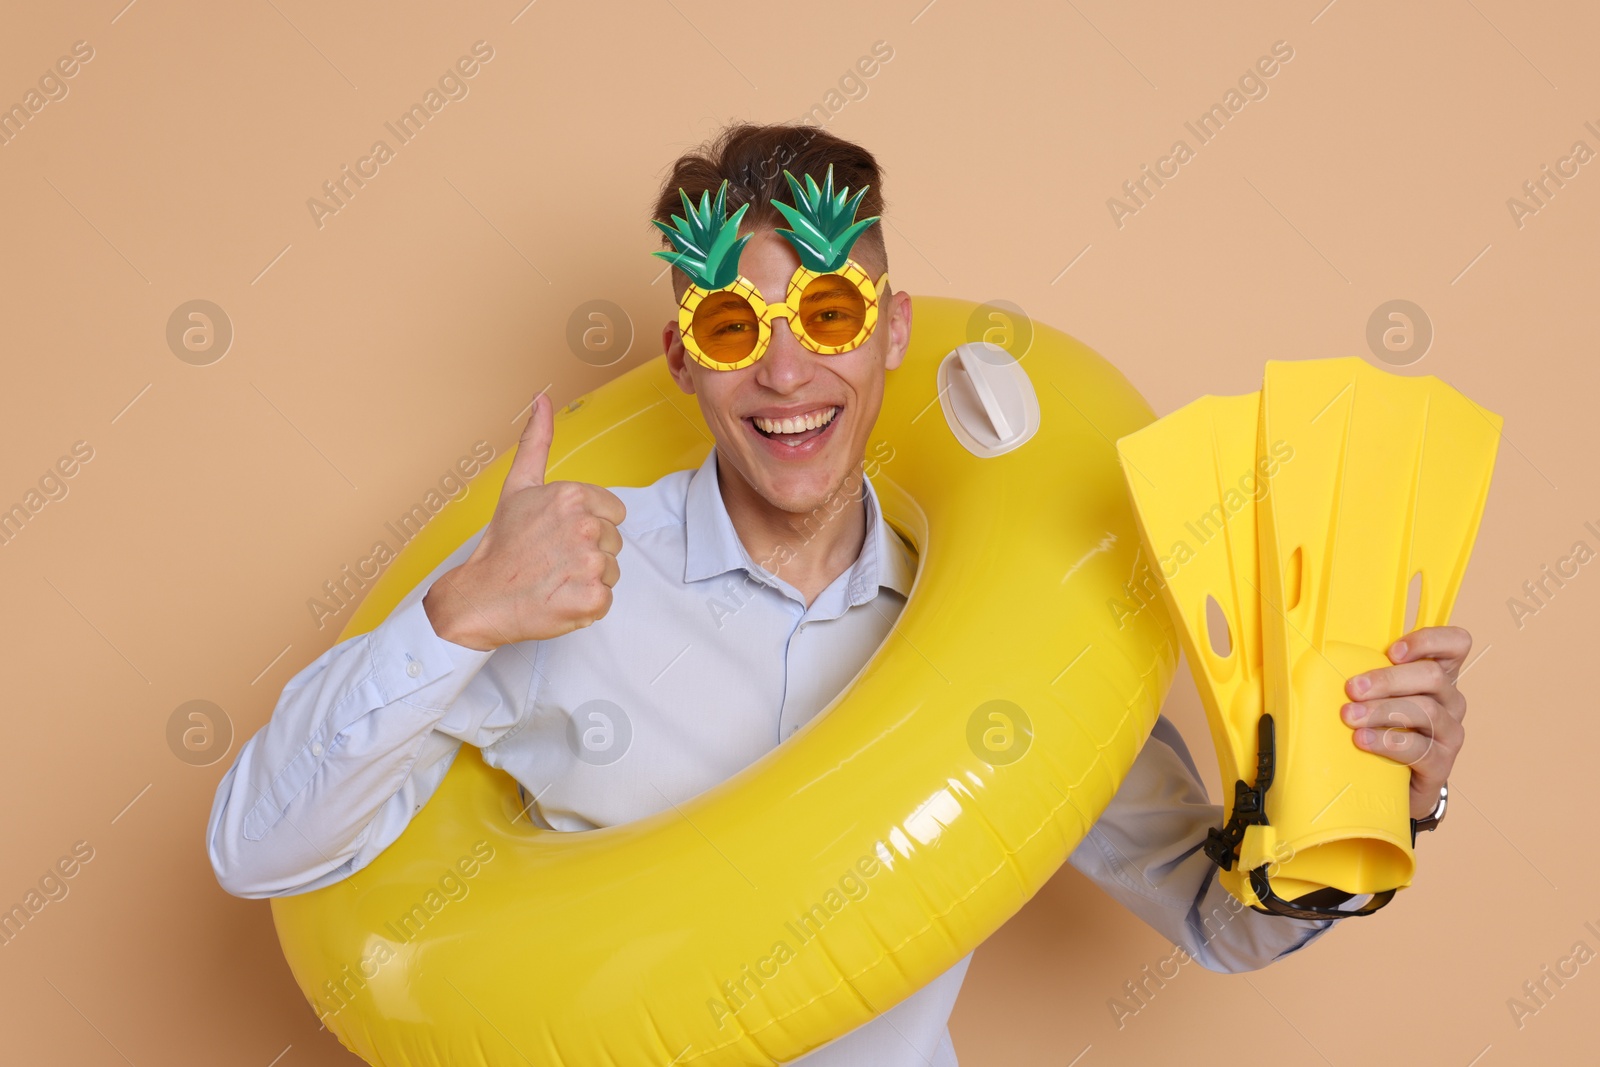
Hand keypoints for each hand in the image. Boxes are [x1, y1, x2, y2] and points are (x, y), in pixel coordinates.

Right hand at [423, 392, 624, 649]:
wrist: (480, 598)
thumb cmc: (501, 545)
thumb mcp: (518, 486)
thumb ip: (536, 441)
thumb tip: (542, 398)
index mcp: (573, 496)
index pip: (614, 513)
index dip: (588, 525)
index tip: (558, 535)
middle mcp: (586, 526)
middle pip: (614, 542)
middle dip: (589, 552)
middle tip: (552, 559)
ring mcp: (591, 563)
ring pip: (612, 571)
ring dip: (587, 579)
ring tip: (554, 578)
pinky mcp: (593, 598)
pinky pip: (606, 600)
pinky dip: (585, 605)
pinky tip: (558, 598)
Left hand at [1339, 625, 1470, 820]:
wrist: (1393, 782)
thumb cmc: (1382, 727)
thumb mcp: (1377, 696)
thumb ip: (1370, 677)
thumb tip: (1327, 660)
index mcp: (1438, 675)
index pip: (1456, 644)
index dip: (1429, 641)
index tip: (1393, 652)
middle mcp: (1451, 700)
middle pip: (1432, 676)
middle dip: (1388, 679)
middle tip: (1352, 689)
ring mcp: (1450, 732)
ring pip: (1426, 711)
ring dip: (1382, 711)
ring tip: (1350, 718)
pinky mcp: (1442, 763)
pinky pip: (1420, 748)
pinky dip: (1388, 742)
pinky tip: (1363, 740)